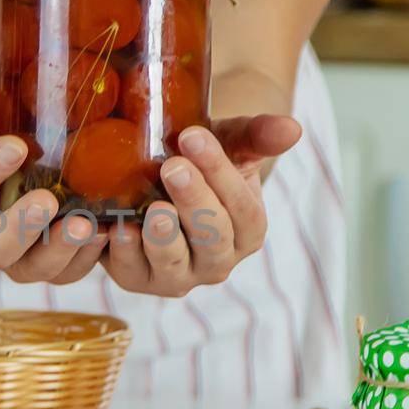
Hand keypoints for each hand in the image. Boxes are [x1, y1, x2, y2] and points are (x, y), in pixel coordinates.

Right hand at [0, 83, 108, 284]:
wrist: (22, 158)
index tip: (15, 146)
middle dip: (20, 228)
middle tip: (47, 200)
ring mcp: (19, 258)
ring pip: (34, 269)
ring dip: (61, 251)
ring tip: (86, 224)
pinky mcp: (54, 264)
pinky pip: (69, 272)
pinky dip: (89, 257)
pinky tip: (109, 232)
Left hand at [104, 116, 300, 297]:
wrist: (152, 182)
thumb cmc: (197, 163)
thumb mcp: (228, 145)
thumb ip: (258, 137)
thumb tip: (292, 128)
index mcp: (247, 231)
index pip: (243, 208)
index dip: (220, 173)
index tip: (193, 135)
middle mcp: (217, 261)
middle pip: (212, 238)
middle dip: (194, 202)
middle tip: (173, 166)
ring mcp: (179, 275)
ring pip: (175, 264)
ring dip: (163, 238)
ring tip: (153, 210)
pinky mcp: (139, 279)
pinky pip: (132, 272)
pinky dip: (124, 252)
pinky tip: (116, 227)